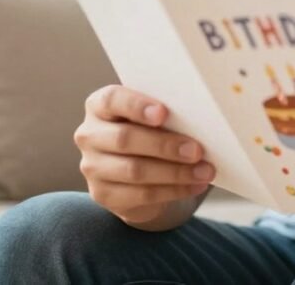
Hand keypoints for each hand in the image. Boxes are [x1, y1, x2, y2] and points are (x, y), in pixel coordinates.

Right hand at [74, 84, 213, 225]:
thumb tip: (202, 117)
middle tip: (197, 150)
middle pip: (125, 139)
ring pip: (134, 170)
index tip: (163, 113)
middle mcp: (90, 134)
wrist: (138, 170)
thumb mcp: (155, 117)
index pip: (112, 99)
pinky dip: (174, 190)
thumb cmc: (151, 131)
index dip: (136, 105)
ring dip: (175, 172)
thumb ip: (167, 113)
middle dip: (165, 145)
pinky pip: (141, 194)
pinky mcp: (103, 194)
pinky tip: (195, 185)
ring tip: (204, 171)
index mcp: (100, 106)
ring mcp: (93, 167)